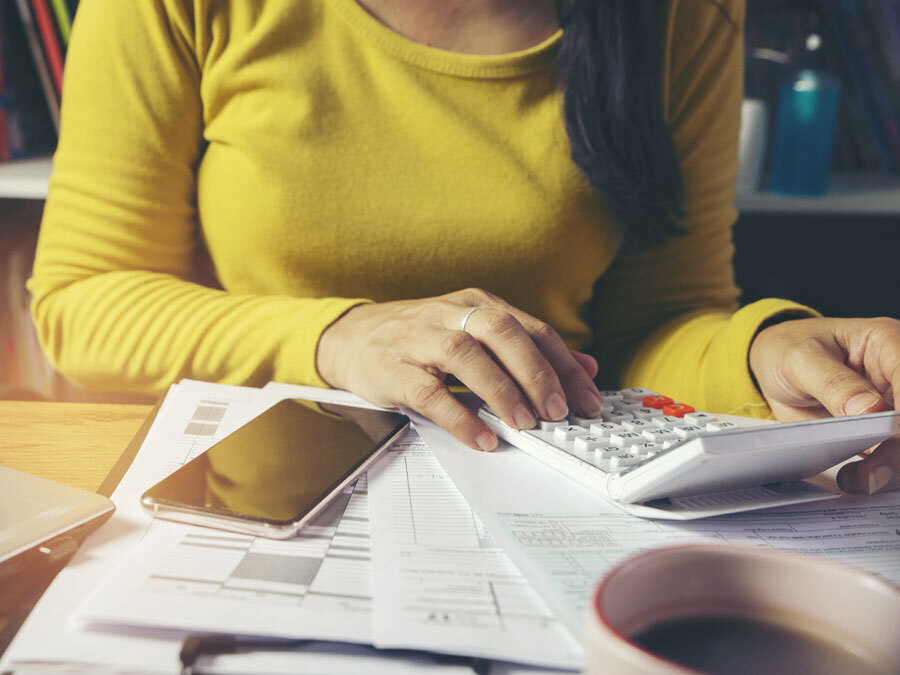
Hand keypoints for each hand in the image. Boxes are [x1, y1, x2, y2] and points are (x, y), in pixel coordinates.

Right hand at [316, 288, 602, 450]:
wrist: (351, 338)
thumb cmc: (418, 339)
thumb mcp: (475, 334)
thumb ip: (527, 349)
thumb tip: (586, 367)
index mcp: (477, 305)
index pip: (531, 330)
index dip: (564, 364)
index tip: (587, 399)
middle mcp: (451, 315)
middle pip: (502, 332)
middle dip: (536, 372)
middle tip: (559, 411)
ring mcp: (419, 339)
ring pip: (466, 354)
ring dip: (501, 390)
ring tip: (525, 422)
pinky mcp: (392, 368)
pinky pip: (428, 392)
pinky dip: (458, 416)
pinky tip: (481, 437)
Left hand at [749, 317, 899, 494]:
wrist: (773, 364)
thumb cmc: (788, 349)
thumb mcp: (799, 359)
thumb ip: (832, 382)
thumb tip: (868, 408)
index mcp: (885, 343)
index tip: (892, 435)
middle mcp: (895, 376)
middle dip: (898, 448)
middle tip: (872, 472)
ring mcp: (891, 405)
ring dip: (891, 466)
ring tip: (859, 479)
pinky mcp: (880, 430)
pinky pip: (890, 455)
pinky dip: (879, 472)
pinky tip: (857, 478)